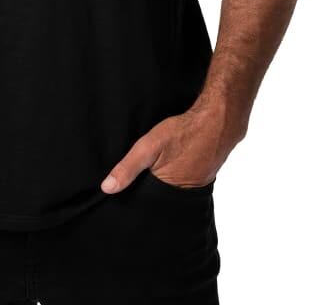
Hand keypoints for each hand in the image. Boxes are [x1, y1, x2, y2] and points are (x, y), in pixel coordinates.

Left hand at [100, 100, 240, 192]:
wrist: (218, 120)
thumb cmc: (183, 132)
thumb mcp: (149, 147)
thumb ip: (128, 168)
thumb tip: (107, 188)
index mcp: (170, 193)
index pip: (148, 205)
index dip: (136, 199)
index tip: (123, 197)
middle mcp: (185, 196)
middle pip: (161, 200)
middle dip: (149, 192)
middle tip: (140, 179)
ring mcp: (197, 185)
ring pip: (173, 190)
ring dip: (164, 183)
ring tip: (155, 171)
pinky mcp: (204, 175)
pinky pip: (185, 180)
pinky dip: (177, 174)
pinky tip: (173, 163)